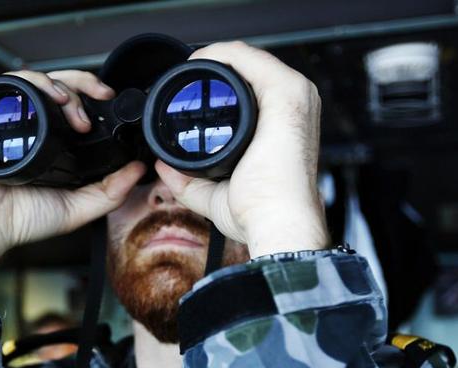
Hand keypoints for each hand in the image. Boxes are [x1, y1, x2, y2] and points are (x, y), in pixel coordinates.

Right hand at [0, 70, 145, 323]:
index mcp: (38, 136)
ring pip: (30, 79)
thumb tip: (138, 170)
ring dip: (60, 85)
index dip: (88, 95)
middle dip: (81, 85)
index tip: (109, 100)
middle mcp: (16, 121)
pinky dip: (28, 82)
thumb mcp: (75, 206)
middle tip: (99, 99)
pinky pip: (1, 82)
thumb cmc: (16, 218)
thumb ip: (109, 191)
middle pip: (52, 83)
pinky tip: (49, 96)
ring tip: (75, 109)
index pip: (65, 102)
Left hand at [154, 41, 329, 256]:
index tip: (187, 97)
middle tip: (181, 85)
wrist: (278, 224)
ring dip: (213, 58)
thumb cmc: (260, 215)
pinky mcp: (287, 93)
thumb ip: (188, 181)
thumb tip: (163, 168)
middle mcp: (294, 105)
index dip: (217, 87)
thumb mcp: (216, 194)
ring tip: (186, 73)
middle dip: (212, 70)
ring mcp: (294, 96)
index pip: (250, 88)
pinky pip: (248, 58)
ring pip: (247, 59)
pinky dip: (219, 54)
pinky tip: (197, 65)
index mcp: (283, 124)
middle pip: (248, 70)